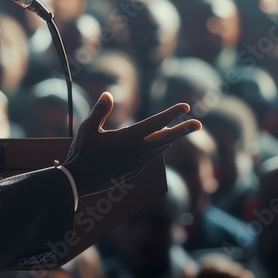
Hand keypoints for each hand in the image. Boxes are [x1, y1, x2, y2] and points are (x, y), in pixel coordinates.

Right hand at [62, 92, 199, 196]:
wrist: (79, 182)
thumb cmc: (82, 153)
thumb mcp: (87, 128)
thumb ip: (100, 111)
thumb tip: (108, 95)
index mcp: (128, 138)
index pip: (155, 123)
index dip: (171, 114)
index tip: (186, 107)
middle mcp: (137, 151)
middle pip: (166, 138)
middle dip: (183, 130)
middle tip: (198, 124)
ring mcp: (136, 164)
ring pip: (159, 149)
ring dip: (169, 139)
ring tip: (177, 131)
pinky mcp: (133, 172)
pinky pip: (150, 158)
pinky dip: (157, 150)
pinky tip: (157, 146)